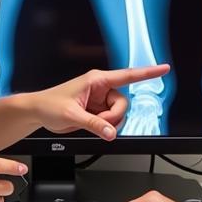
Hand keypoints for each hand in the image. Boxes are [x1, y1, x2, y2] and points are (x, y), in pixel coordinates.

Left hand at [30, 64, 169, 140]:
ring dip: (108, 123)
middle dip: (113, 116)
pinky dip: (104, 127)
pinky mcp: (97, 111)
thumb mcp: (72, 115)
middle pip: (123, 103)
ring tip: (89, 123)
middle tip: (97, 122)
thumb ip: (94, 125)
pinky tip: (90, 125)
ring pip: (118, 114)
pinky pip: (111, 121)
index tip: (164, 68)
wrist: (38, 113)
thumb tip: (111, 133)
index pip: (127, 75)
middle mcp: (100, 88)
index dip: (148, 72)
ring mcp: (99, 100)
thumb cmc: (49, 105)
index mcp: (96, 80)